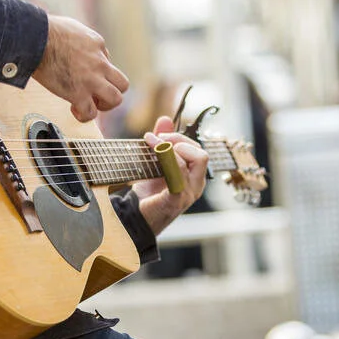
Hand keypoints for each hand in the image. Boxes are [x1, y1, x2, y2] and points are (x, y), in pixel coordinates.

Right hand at [33, 15, 129, 121]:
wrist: (35, 39)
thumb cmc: (46, 31)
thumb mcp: (74, 27)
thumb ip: (82, 39)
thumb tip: (80, 47)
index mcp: (97, 45)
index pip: (107, 62)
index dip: (97, 71)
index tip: (83, 73)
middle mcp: (99, 63)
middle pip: (122, 84)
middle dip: (112, 92)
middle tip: (97, 93)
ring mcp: (91, 80)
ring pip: (115, 100)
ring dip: (103, 105)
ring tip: (90, 103)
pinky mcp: (78, 93)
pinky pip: (90, 113)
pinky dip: (84, 116)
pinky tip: (74, 109)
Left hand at [133, 116, 208, 234]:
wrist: (136, 218)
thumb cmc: (148, 193)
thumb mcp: (156, 164)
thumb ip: (163, 142)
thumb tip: (165, 119)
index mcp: (194, 176)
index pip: (197, 150)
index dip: (178, 138)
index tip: (157, 137)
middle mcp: (196, 185)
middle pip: (201, 154)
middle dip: (178, 141)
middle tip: (156, 141)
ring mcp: (189, 193)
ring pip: (196, 160)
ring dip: (171, 148)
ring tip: (152, 146)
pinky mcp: (177, 200)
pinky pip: (179, 175)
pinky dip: (167, 161)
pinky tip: (152, 158)